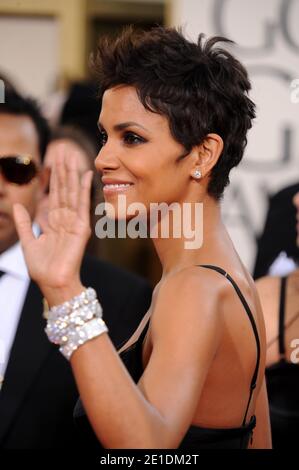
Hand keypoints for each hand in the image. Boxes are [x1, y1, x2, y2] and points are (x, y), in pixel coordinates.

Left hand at [13, 146, 92, 303]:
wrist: (53, 284)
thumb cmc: (42, 269)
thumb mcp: (28, 243)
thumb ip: (24, 224)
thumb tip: (18, 206)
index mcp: (53, 223)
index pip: (54, 196)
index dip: (54, 179)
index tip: (54, 162)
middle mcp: (65, 220)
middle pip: (64, 191)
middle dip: (63, 172)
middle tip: (64, 152)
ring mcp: (74, 223)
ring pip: (72, 194)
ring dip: (72, 175)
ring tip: (73, 157)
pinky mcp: (81, 228)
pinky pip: (83, 206)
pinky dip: (84, 190)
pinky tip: (85, 175)